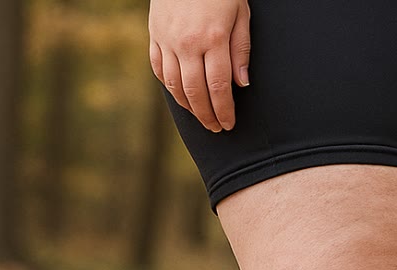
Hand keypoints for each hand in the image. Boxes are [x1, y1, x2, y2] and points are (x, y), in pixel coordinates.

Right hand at [148, 0, 250, 133]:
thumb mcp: (240, 14)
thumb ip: (241, 50)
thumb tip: (242, 84)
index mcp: (213, 39)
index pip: (219, 88)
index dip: (224, 111)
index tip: (229, 124)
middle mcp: (188, 43)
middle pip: (196, 92)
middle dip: (207, 116)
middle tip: (216, 128)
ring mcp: (167, 39)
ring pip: (175, 85)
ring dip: (188, 107)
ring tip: (201, 116)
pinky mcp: (154, 33)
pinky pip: (157, 68)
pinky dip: (169, 86)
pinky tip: (181, 96)